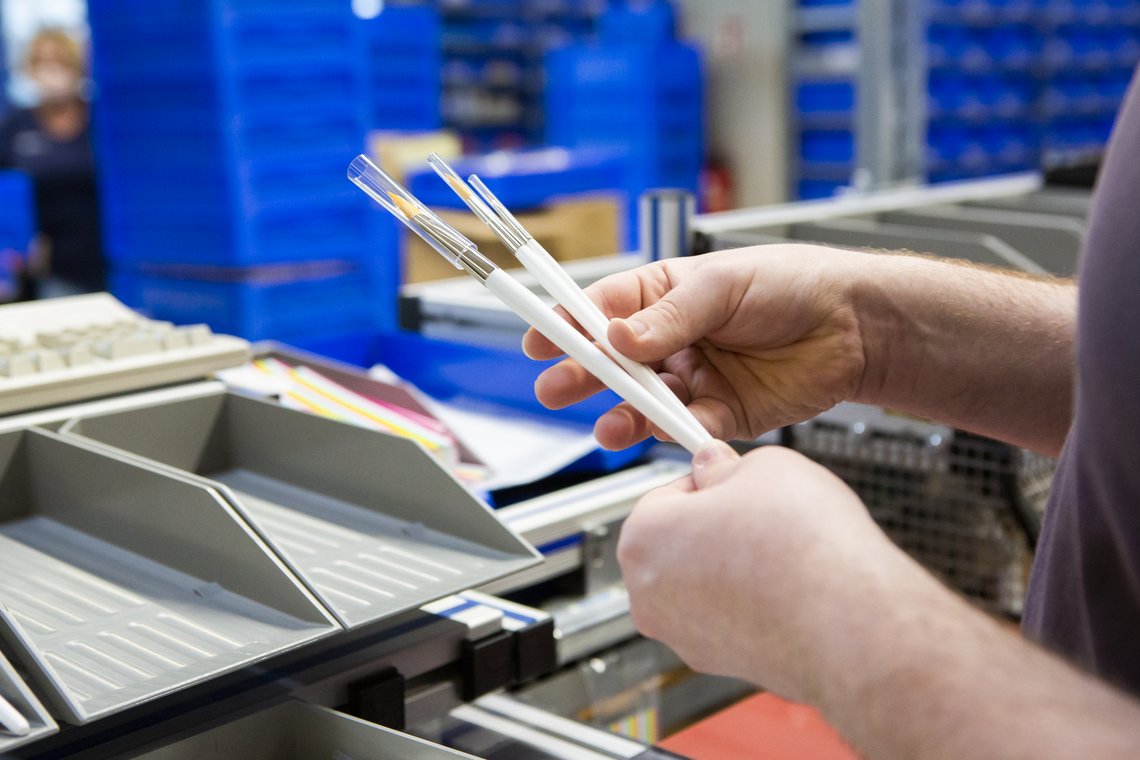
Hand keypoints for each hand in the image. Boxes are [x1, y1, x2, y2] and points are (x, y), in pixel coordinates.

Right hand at [523, 245, 868, 448]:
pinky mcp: (721, 412)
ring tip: (606, 427)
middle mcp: (673, 338)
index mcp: (666, 294)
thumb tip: (618, 338)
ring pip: (645, 400)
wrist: (855, 326)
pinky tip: (659, 433)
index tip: (538, 338)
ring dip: (621, 413)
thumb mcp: (723, 287)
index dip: (568, 324)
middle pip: (615, 360)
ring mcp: (695, 377)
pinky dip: (671, 432)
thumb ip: (669, 318)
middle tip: (555, 388)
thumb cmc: (793, 284)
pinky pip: (686, 426)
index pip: (605, 308)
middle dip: (583, 374)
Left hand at [617, 441, 917, 702]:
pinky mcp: (716, 662)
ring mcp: (680, 635)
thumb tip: (714, 467)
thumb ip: (725, 465)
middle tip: (761, 515)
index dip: (707, 483)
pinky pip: (726, 616)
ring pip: (700, 582)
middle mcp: (648, 596)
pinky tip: (784, 588)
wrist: (850, 625)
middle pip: (677, 543)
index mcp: (643, 539)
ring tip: (780, 553)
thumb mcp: (765, 467)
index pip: (663, 494)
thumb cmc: (804, 549)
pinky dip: (748, 601)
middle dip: (715, 526)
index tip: (733, 482)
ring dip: (731, 564)